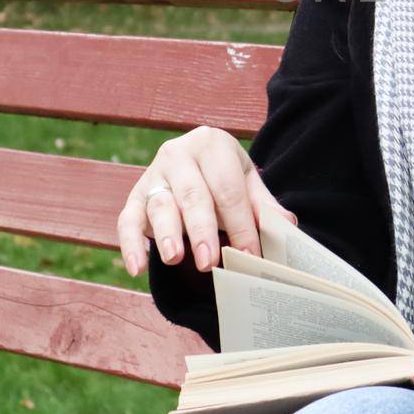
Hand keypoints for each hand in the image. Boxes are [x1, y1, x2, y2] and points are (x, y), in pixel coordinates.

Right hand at [116, 125, 297, 275]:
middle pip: (192, 195)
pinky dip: (131, 244)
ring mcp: (154, 174)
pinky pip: (127, 219)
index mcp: (212, 144)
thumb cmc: (224, 175)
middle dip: (203, 230)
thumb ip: (263, 204)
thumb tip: (286, 225)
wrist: (195, 158)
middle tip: (209, 262)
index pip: (227, 188)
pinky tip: (137, 268)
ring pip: (159, 205)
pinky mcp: (134, 196)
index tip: (250, 254)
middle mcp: (178, 154)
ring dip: (167, 234)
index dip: (240, 223)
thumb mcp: (245, 180)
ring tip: (174, 258)